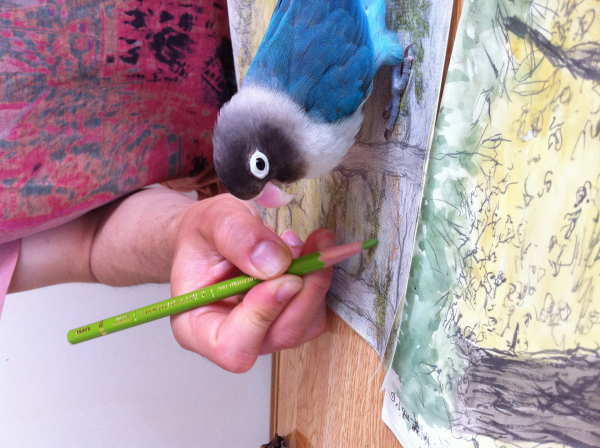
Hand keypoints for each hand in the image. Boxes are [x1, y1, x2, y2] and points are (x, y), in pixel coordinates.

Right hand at [169, 194, 333, 372]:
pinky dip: (317, 280)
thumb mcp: (211, 220)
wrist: (215, 235)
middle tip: (311, 247)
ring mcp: (263, 332)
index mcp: (197, 327)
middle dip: (303, 292)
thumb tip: (275, 263)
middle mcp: (232, 338)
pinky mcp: (286, 319)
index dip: (263, 316)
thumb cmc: (203, 235)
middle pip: (279, 336)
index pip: (232, 346)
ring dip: (314, 282)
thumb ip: (237, 237)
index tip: (285, 277)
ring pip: (305, 325)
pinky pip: (314, 311)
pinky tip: (303, 251)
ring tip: (299, 242)